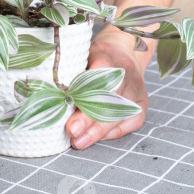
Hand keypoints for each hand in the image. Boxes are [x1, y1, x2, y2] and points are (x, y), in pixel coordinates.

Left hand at [65, 30, 153, 148]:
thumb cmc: (95, 55)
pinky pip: (129, 122)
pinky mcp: (142, 103)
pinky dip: (111, 133)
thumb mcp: (81, 55)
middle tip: (73, 133)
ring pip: (119, 114)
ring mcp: (137, 89)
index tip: (70, 116)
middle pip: (109, 100)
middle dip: (90, 120)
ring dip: (98, 131)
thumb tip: (51, 97)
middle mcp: (126, 73)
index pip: (97, 79)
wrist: (124, 52)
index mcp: (107, 56)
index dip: (83, 99)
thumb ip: (70, 72)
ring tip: (79, 141)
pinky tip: (95, 138)